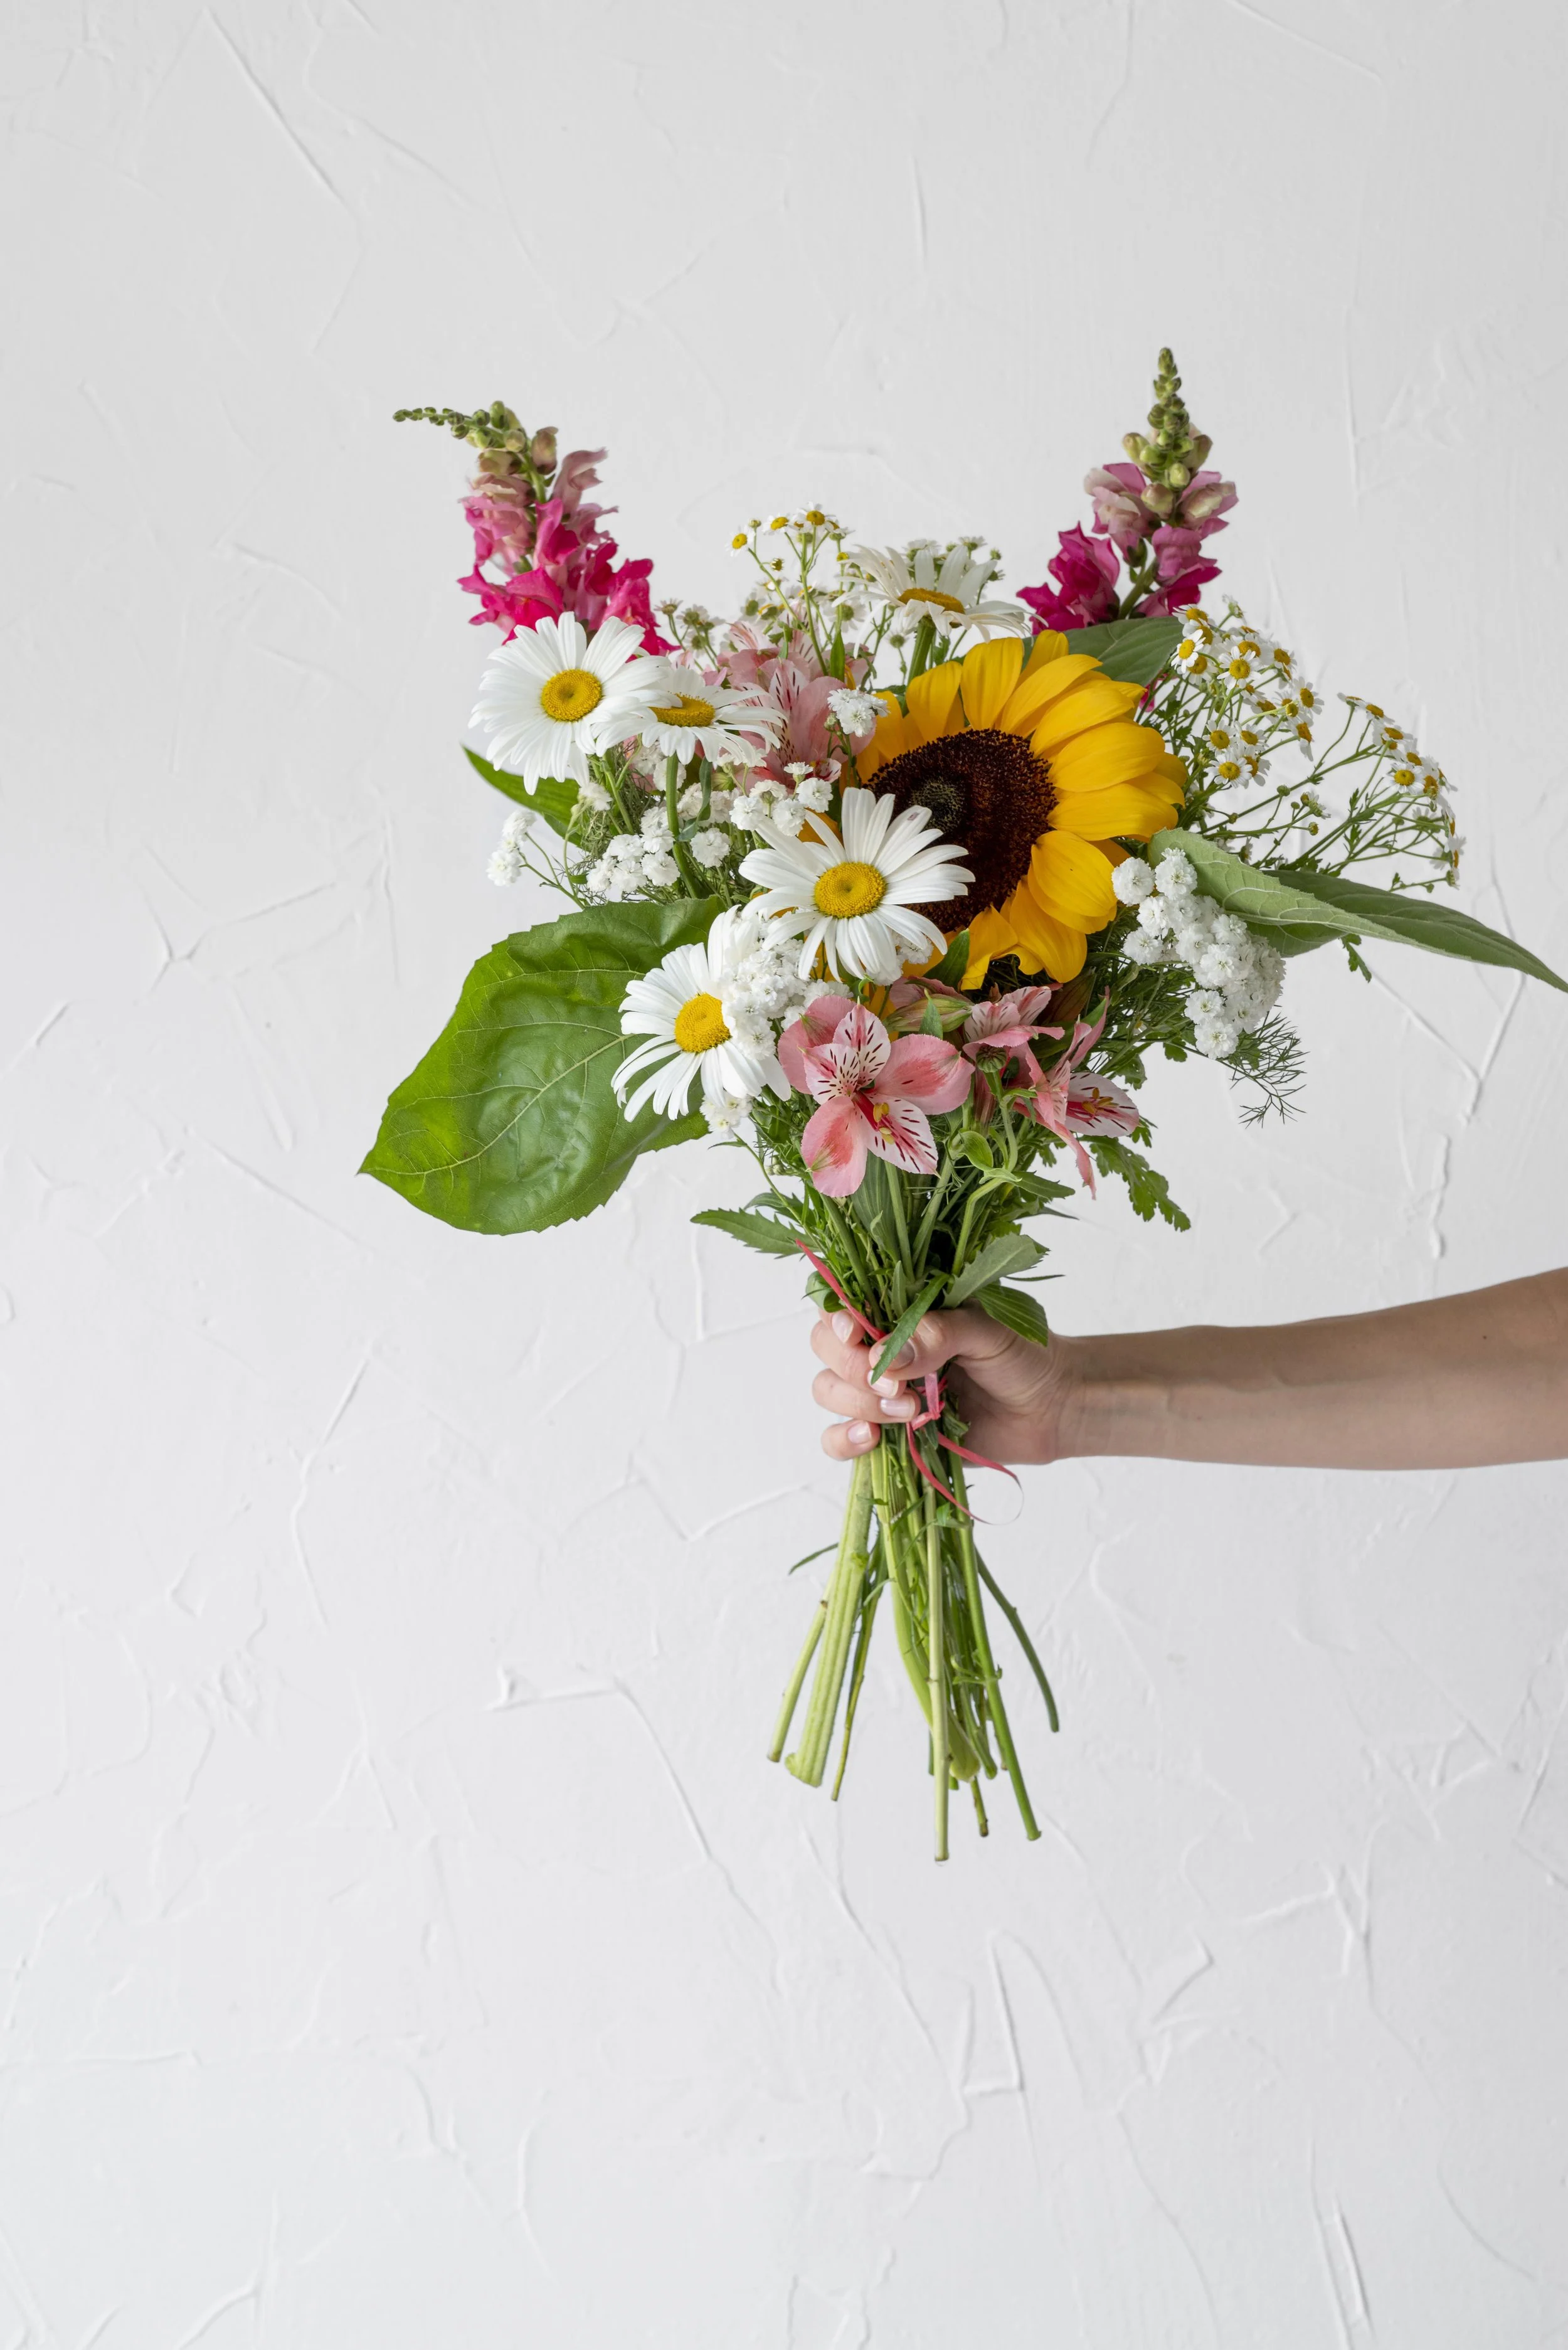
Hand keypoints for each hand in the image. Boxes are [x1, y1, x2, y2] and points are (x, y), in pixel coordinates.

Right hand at [809, 1307, 1079, 1465]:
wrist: (1053, 1408)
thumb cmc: (1025, 1355)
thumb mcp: (988, 1329)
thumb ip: (937, 1335)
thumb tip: (883, 1360)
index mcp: (899, 1309)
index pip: (842, 1303)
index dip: (836, 1320)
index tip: (855, 1335)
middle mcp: (882, 1348)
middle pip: (826, 1350)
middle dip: (850, 1369)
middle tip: (898, 1386)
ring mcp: (882, 1392)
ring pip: (829, 1392)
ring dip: (858, 1404)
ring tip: (910, 1412)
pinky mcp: (889, 1435)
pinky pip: (841, 1441)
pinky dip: (844, 1441)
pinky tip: (871, 1439)